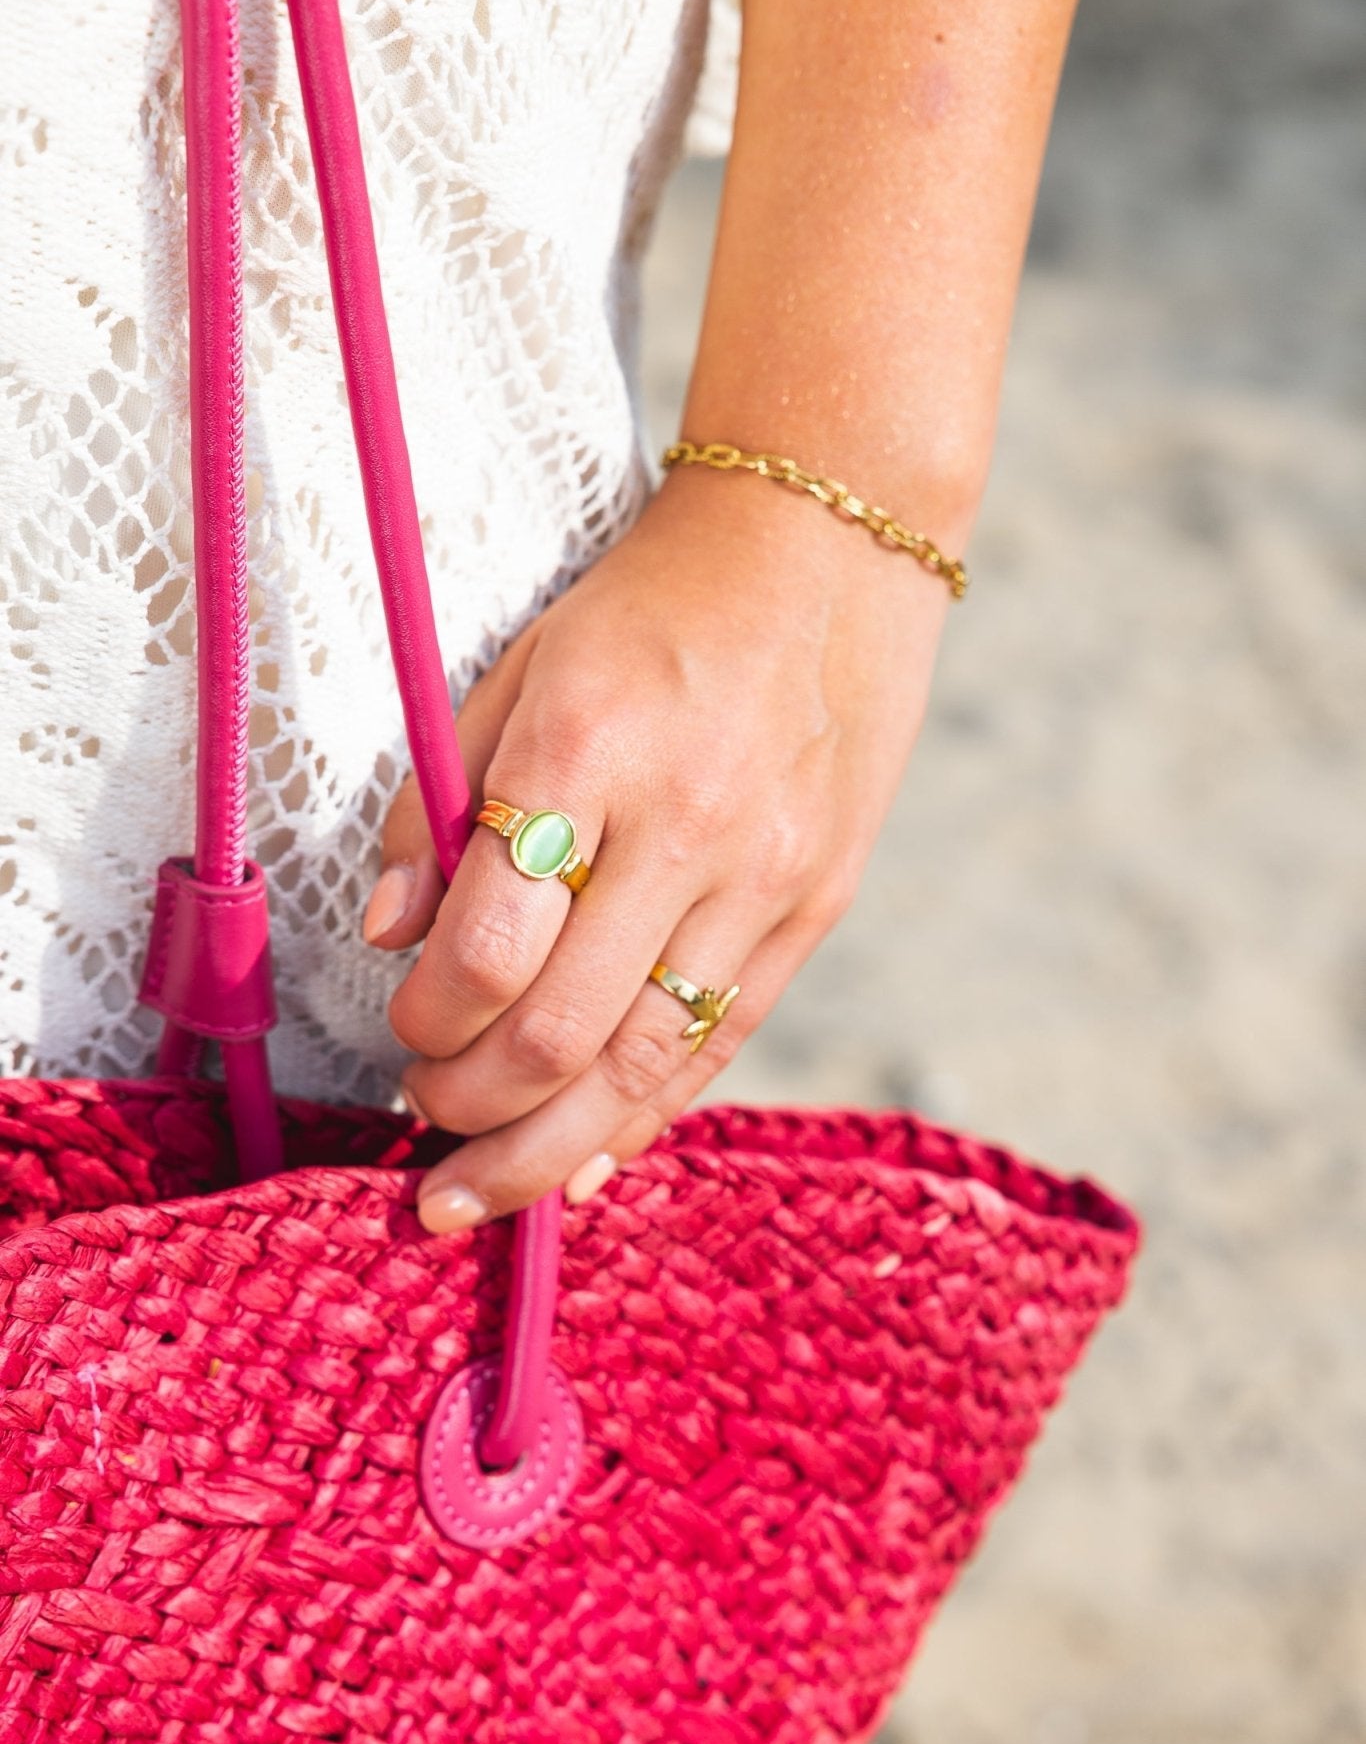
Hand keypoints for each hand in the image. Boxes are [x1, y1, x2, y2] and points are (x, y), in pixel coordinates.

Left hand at [362, 461, 957, 1231]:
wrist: (823, 555)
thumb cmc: (647, 614)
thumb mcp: (516, 672)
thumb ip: (440, 805)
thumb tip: (390, 937)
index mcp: (588, 750)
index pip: (490, 946)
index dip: (427, 1019)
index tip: (404, 1028)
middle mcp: (687, 826)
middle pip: (563, 1034)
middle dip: (473, 1104)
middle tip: (425, 1115)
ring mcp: (766, 877)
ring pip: (645, 1067)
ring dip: (550, 1149)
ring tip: (487, 1188)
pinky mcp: (816, 908)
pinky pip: (720, 1044)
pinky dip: (645, 1116)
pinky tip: (588, 1161)